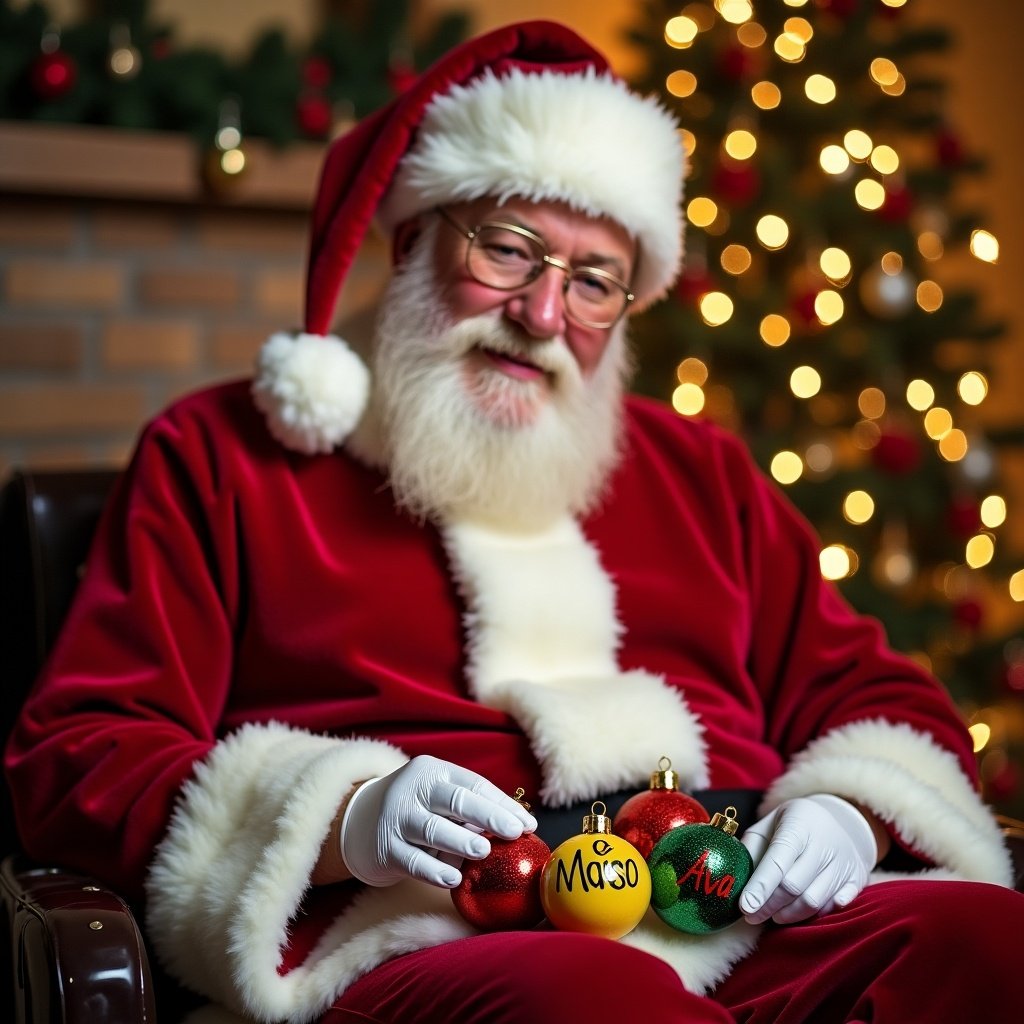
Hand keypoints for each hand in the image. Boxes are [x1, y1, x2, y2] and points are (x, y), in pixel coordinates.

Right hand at [339, 755, 537, 888]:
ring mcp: (396, 817)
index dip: (502, 803)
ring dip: (461, 841)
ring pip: (432, 829)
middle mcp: (413, 789)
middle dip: (488, 816)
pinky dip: (434, 870)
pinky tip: (453, 880)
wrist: (359, 821)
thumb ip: (469, 808)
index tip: (528, 824)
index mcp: (433, 771)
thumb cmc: (417, 810)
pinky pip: (413, 860)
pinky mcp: (385, 847)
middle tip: (514, 832)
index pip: (473, 784)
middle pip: (455, 800)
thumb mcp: (437, 798)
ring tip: (484, 851)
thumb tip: (518, 827)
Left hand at [738, 794, 876, 924]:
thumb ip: (751, 846)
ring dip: (789, 915)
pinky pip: (837, 906)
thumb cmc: (794, 824)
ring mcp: (844, 862)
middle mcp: (824, 844)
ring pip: (814, 901)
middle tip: (751, 916)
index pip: (778, 860)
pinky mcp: (857, 878)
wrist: (840, 819)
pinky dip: (817, 914)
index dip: (760, 886)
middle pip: (794, 886)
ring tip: (772, 916)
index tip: (745, 907)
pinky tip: (800, 912)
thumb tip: (732, 872)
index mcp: (798, 825)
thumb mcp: (769, 823)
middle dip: (769, 906)